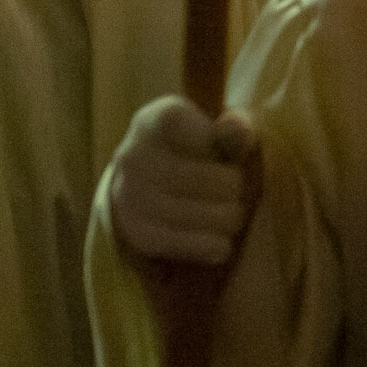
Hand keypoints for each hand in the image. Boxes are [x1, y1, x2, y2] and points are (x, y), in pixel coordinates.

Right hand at [108, 96, 257, 266]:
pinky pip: (176, 243)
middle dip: (230, 187)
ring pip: (190, 213)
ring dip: (224, 219)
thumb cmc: (199, 151)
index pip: (174, 120)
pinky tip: (222, 244)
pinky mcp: (134, 231)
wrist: (153, 185)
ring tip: (234, 215)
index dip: (206, 135)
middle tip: (238, 190)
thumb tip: (238, 129)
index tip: (221, 146)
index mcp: (152, 121)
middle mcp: (132, 155)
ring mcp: (128, 194)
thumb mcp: (216, 131)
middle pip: (197, 176)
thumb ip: (232, 129)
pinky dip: (207, 246)